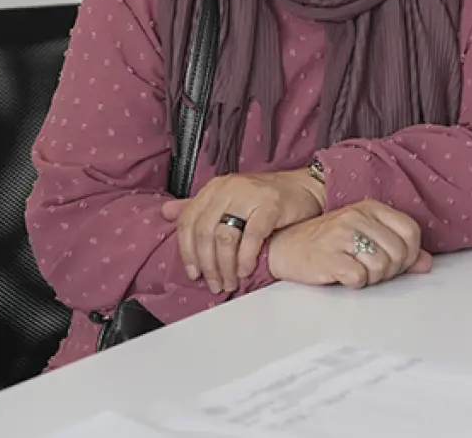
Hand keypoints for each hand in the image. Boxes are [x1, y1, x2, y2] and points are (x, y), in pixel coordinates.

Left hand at [161, 169, 325, 293]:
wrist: (306, 188)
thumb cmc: (267, 197)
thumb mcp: (229, 198)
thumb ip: (198, 206)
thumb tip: (165, 212)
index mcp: (215, 188)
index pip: (188, 222)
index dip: (187, 252)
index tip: (193, 273)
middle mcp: (228, 188)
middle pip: (204, 233)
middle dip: (207, 265)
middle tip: (214, 283)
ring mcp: (249, 195)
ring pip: (224, 237)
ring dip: (225, 266)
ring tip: (230, 281)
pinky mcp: (270, 205)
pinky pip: (251, 237)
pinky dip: (245, 258)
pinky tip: (245, 270)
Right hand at [267, 199, 432, 288]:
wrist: (285, 246)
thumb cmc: (328, 241)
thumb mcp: (367, 236)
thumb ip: (398, 248)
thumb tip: (426, 263)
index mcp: (372, 208)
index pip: (411, 232)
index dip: (410, 254)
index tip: (396, 262)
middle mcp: (358, 216)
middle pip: (398, 252)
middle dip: (391, 270)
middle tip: (373, 271)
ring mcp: (342, 234)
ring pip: (381, 266)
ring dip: (373, 278)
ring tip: (358, 272)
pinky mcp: (328, 256)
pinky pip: (359, 278)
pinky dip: (355, 283)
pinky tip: (344, 276)